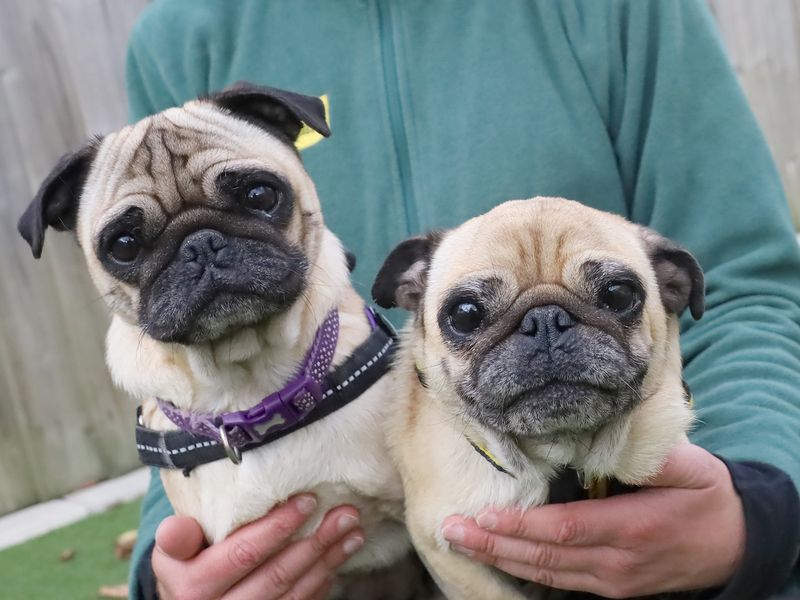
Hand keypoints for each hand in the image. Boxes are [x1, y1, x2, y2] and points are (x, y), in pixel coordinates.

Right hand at [153, 494, 364, 599]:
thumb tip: (175, 527)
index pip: (243, 554)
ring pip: (293, 594)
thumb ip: (177, 538)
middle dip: (316, 543)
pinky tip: (337, 562)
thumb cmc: (185, 566)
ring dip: (328, 562)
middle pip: (277, 576)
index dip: (277, 528)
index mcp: (194, 587)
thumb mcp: (172, 552)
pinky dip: (321, 585)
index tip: (308, 501)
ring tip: (353, 534)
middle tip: (346, 515)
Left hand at [441, 443, 745, 597]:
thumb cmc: (707, 500)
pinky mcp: (609, 588)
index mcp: (634, 528)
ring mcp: (611, 582)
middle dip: (493, 544)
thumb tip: (614, 434)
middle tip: (450, 528)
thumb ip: (656, 456)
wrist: (732, 547)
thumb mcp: (695, 469)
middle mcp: (617, 563)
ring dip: (500, 558)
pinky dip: (522, 570)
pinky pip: (558, 581)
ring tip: (460, 540)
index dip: (522, 526)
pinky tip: (495, 556)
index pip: (566, 530)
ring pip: (546, 575)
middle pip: (545, 558)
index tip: (484, 514)